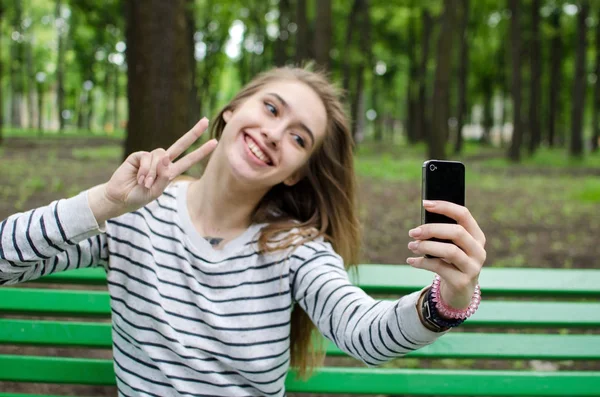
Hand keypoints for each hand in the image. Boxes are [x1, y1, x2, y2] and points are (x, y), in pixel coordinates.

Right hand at [90, 118, 216, 222]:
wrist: (120, 197)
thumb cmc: (139, 196)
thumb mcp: (156, 191)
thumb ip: (164, 176)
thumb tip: (166, 157)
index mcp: (170, 172)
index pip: (189, 159)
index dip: (201, 151)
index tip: (214, 142)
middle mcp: (163, 162)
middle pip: (180, 144)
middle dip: (193, 133)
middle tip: (206, 121)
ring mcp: (151, 158)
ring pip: (161, 155)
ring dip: (154, 172)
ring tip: (145, 183)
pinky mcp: (139, 156)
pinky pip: (147, 158)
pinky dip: (145, 170)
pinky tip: (139, 178)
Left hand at [406, 200, 485, 311]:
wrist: (459, 292)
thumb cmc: (452, 262)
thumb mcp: (452, 246)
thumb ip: (442, 234)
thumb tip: (420, 227)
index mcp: (477, 236)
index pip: (464, 214)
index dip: (444, 207)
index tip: (425, 204)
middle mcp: (478, 251)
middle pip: (457, 232)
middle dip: (431, 229)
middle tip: (413, 232)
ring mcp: (473, 267)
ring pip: (450, 251)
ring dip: (426, 247)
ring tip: (412, 246)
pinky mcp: (462, 282)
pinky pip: (439, 268)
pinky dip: (422, 262)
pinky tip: (411, 261)